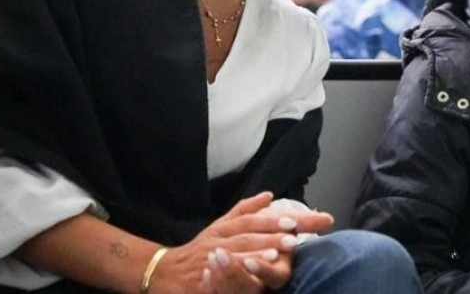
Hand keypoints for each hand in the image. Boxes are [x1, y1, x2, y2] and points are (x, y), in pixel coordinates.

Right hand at [153, 192, 332, 293]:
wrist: (164, 270)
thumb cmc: (199, 248)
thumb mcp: (220, 226)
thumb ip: (244, 210)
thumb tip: (269, 196)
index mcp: (228, 225)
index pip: (259, 218)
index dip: (281, 218)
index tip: (305, 219)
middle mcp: (221, 237)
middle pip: (251, 232)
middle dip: (274, 234)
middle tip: (297, 236)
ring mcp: (213, 255)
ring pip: (237, 250)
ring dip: (259, 251)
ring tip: (281, 253)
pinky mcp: (206, 275)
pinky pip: (223, 273)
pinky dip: (237, 270)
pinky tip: (253, 273)